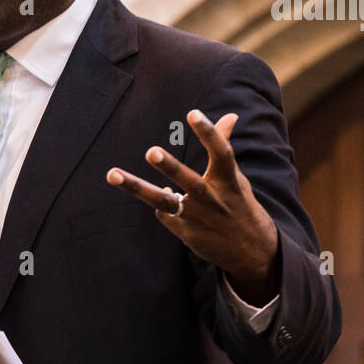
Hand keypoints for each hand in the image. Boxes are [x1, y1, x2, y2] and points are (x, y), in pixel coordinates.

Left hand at [104, 110, 279, 304]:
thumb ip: (223, 144)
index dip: (209, 133)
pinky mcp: (186, 233)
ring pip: (164, 202)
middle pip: (189, 182)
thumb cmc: (237, 202)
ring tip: (112, 173)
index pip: (221, 152)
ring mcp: (198, 217)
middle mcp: (213, 199)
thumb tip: (230, 115)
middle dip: (170, 168)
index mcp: (228, 180)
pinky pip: (164, 213)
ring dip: (137, 188)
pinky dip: (159, 204)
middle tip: (151, 152)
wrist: (250, 250)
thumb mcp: (234, 176)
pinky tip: (159, 195)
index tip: (193, 113)